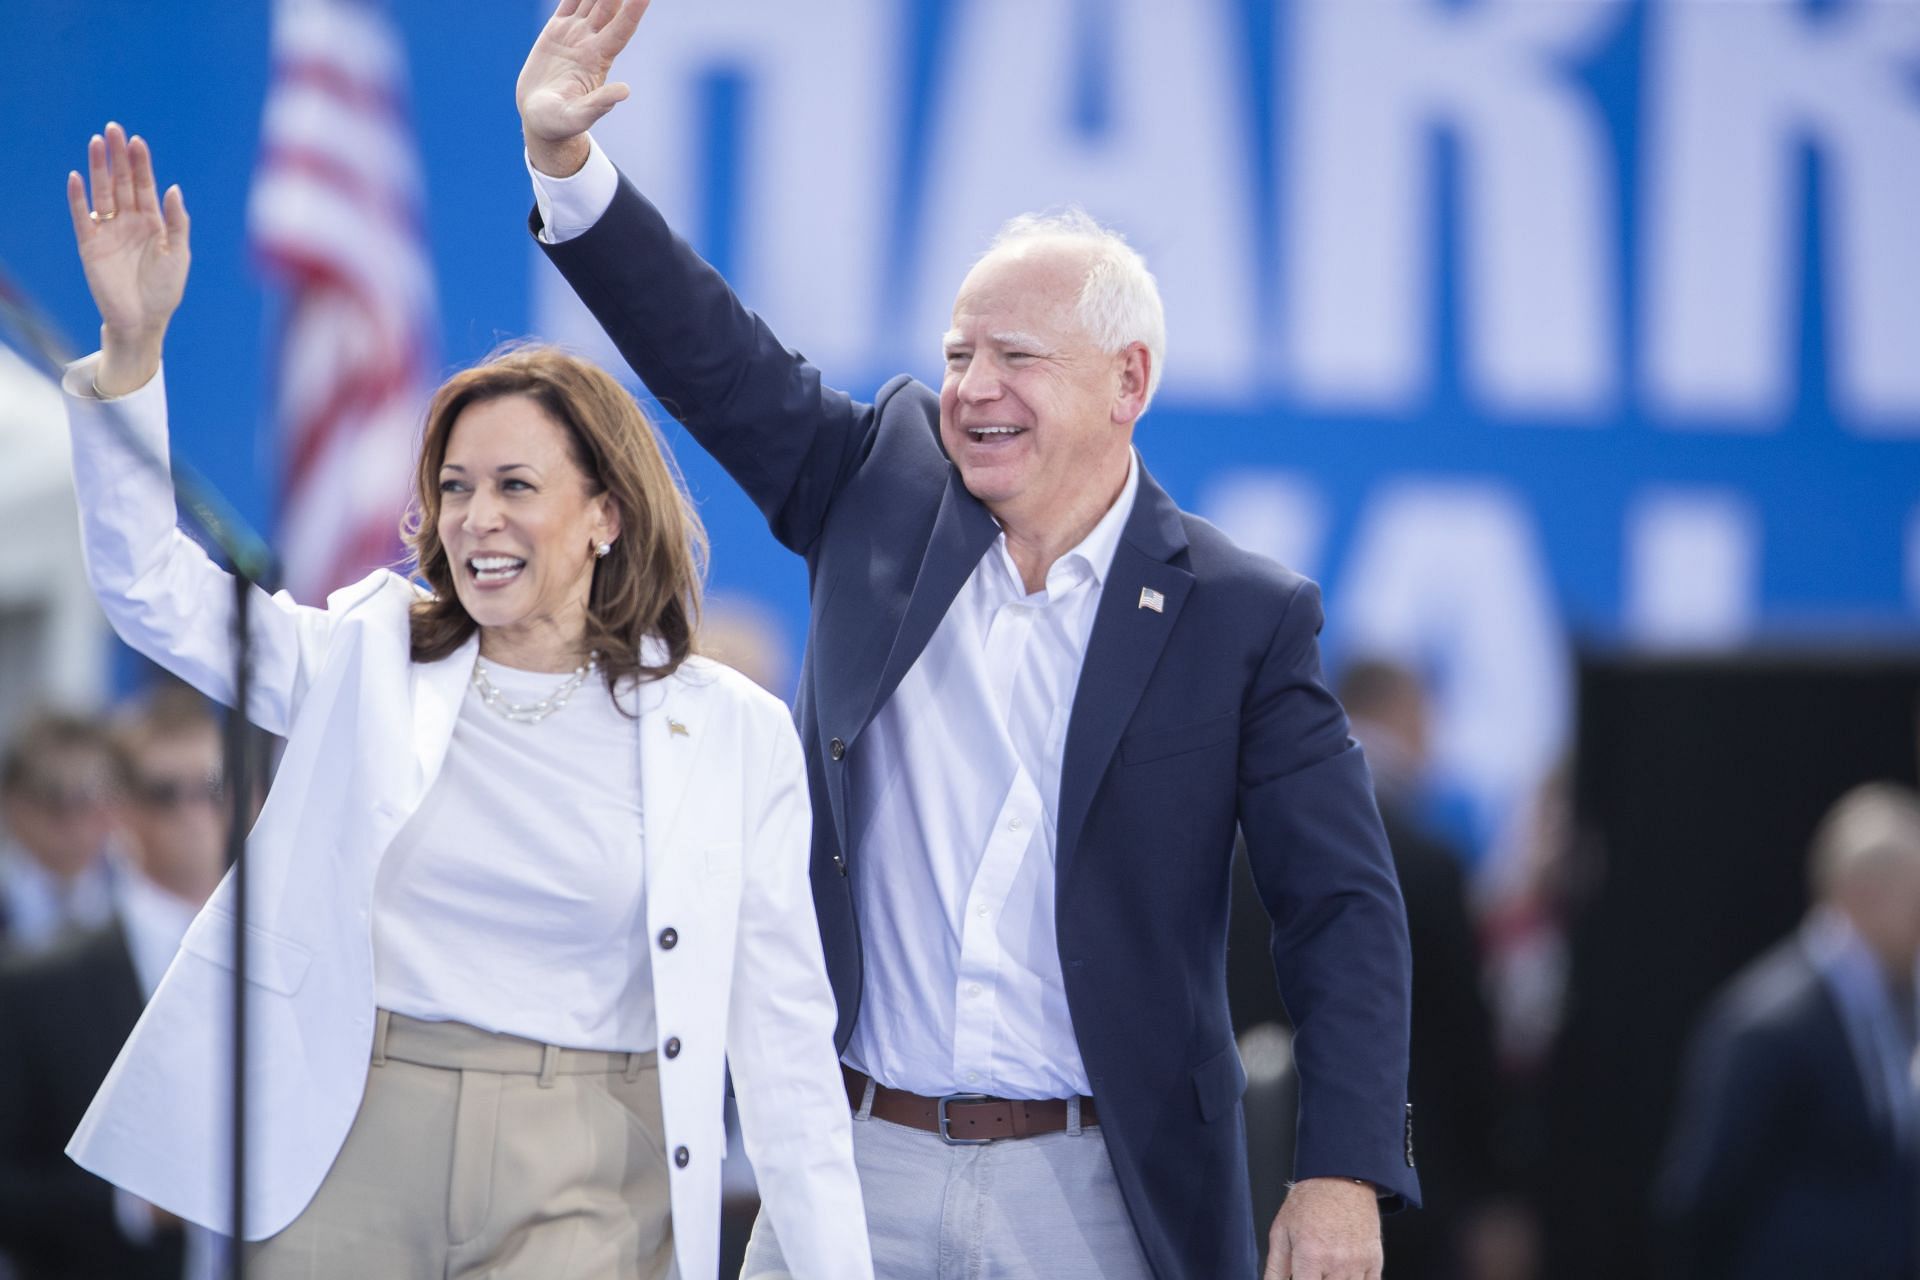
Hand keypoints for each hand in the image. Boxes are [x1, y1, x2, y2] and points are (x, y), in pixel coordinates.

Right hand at [66, 123, 189, 396]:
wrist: (144, 321)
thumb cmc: (166, 290)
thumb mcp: (179, 254)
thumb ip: (178, 222)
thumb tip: (174, 189)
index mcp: (153, 223)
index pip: (145, 186)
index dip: (140, 164)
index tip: (136, 140)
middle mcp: (129, 222)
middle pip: (121, 182)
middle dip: (117, 157)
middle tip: (112, 129)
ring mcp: (108, 232)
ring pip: (102, 193)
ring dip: (98, 169)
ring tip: (96, 143)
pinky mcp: (90, 245)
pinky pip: (82, 217)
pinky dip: (78, 199)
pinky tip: (77, 178)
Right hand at [517, 0, 649, 176]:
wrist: (540, 119)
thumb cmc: (560, 123)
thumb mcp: (578, 117)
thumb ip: (599, 104)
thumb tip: (625, 92)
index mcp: (598, 60)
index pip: (622, 29)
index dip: (634, 10)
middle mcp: (591, 42)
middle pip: (609, 7)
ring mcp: (574, 34)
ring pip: (591, 1)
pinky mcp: (556, 31)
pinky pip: (568, 2)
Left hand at [1266, 1178, 1382, 1279]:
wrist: (1340, 1178)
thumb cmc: (1310, 1202)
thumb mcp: (1281, 1231)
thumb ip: (1275, 1268)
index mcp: (1310, 1255)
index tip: (1299, 1277)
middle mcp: (1336, 1262)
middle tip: (1311, 1270)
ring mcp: (1358, 1264)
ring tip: (1325, 1268)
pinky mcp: (1374, 1261)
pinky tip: (1342, 1272)